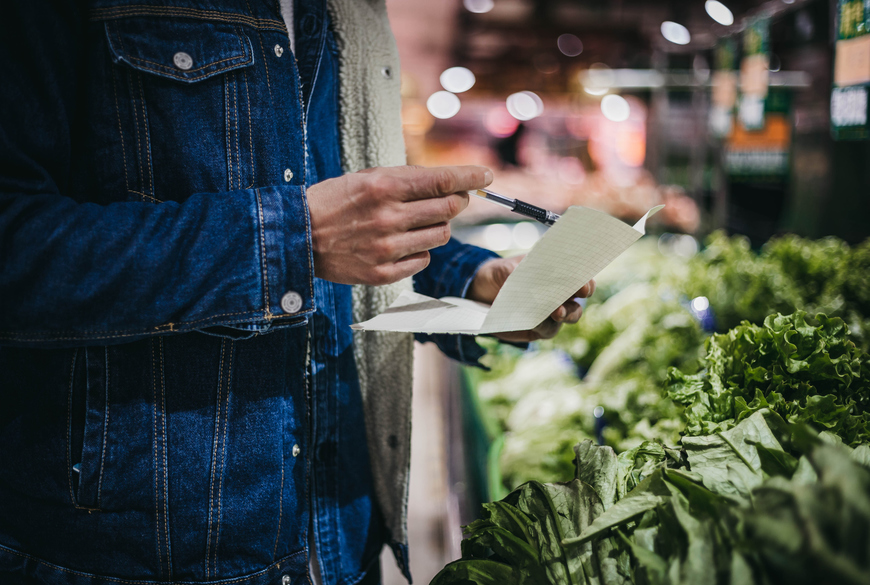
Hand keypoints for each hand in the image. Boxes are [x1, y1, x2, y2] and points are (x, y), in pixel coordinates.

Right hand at [306, 165, 491, 284]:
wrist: (298, 239)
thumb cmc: (334, 202)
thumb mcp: (366, 178)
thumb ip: (406, 179)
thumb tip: (449, 183)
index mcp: (384, 187)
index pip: (442, 180)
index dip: (470, 177)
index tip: (486, 176)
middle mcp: (388, 217)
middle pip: (449, 209)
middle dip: (456, 201)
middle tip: (449, 199)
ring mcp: (387, 248)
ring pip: (441, 236)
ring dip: (437, 227)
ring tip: (415, 223)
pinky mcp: (384, 273)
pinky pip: (423, 260)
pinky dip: (419, 250)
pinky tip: (401, 243)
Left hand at [467, 255, 594, 342]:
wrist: (482, 291)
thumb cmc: (501, 273)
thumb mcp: (506, 268)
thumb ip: (518, 273)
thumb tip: (526, 281)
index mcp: (559, 276)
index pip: (580, 280)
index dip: (585, 284)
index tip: (583, 287)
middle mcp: (560, 296)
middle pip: (577, 303)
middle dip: (573, 304)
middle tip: (565, 304)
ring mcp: (551, 314)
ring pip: (567, 318)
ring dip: (563, 316)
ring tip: (555, 314)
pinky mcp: (538, 329)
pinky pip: (548, 330)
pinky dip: (544, 326)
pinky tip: (536, 323)